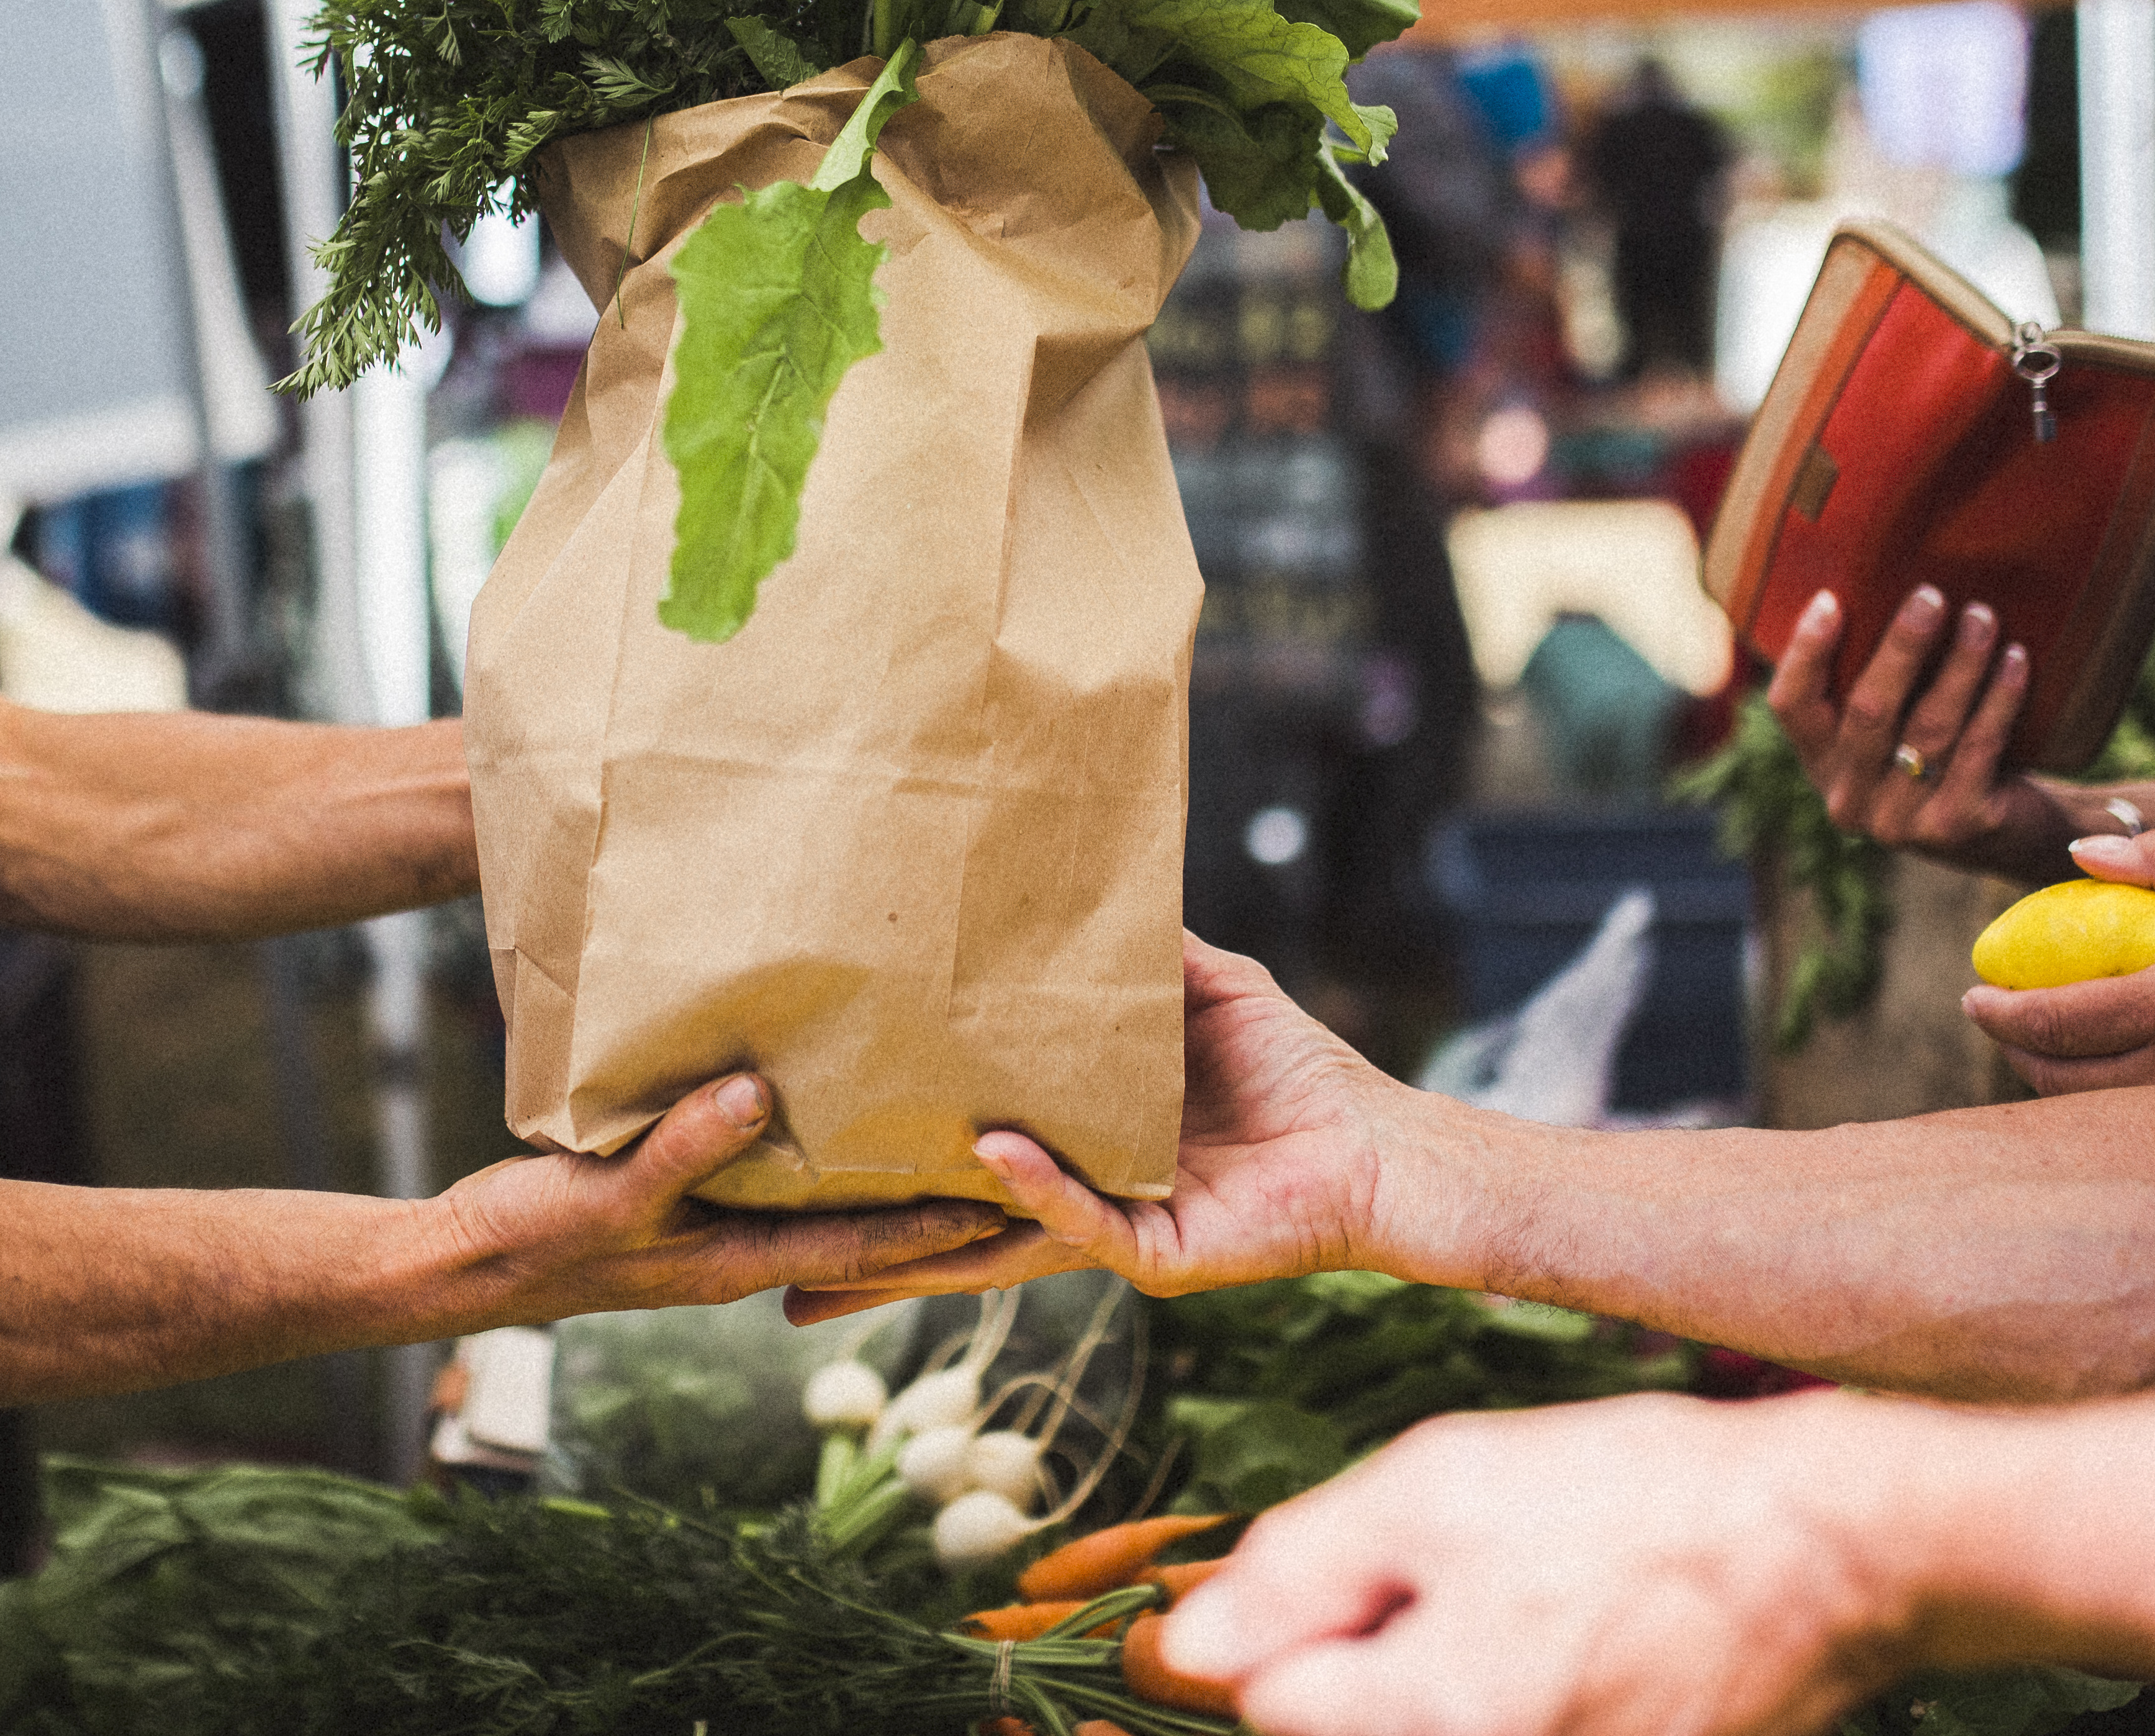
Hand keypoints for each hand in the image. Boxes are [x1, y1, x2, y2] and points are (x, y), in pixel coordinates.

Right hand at [437, 1074, 1004, 1326]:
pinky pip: (763, 1180)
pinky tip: (808, 1109)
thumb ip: (685, 1150)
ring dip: (869, 1181)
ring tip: (927, 1132)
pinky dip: (802, 1153)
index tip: (1008, 1205)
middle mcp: (736, 1252)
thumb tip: (761, 1097)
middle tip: (999, 1170)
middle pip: (853, 1237)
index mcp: (736, 1263)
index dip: (933, 1232)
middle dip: (925, 1212)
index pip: (860, 1252)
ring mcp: (707, 1230)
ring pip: (812, 1207)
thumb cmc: (540, 1238)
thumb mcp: (615, 1196)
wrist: (467, 1260)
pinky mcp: (678, 1202)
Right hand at [789, 934, 1469, 1322]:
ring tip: (840, 1226)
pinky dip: (1039, 1189)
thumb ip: (1133, 954)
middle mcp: (1076, 1201)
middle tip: (777, 1271)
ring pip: (994, 1253)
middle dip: (866, 1260)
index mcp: (1071, 1147)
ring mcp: (1112, 1234)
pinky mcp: (1159, 1252)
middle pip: (951, 1236)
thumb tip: (1068, 883)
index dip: (892, 1170)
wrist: (1377, 1141)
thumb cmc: (1293, 1070)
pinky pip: (1085, 1223)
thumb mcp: (1199, 988)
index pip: (962, 1165)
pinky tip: (996, 1154)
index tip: (812, 1155)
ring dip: (920, 1246)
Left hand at [1163, 1395, 1905, 1735]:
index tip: (1337, 1579)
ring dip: (1424, 1675)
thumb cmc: (1633, 1501)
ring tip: (1515, 1605)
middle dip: (1358, 1661)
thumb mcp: (1439, 1486)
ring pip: (1419, 1725)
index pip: (1266, 1701)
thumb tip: (1187, 1647)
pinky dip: (1491, 1694)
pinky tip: (1557, 1636)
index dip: (1282, 1624)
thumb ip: (1299, 1568)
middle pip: (1342, 1727)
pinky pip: (1492, 1726)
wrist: (1814, 1550)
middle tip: (1447, 1583)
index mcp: (1431, 1719)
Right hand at [1766, 586, 2065, 882]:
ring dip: (1961, 664)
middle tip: (1930, 596)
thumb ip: (1873, 681)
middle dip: (1901, 647)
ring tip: (1983, 618)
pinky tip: (2015, 661)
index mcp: (1821, 764)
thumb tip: (1873, 584)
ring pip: (1929, 727)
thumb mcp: (1894, 727)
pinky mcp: (1956, 827)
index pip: (1790, 705)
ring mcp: (1900, 821)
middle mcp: (1848, 799)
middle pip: (1867, 711)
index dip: (1805, 652)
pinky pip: (1977, 749)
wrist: (2009, 833)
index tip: (1830, 599)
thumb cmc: (1942, 756)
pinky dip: (1999, 700)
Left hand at [1966, 830, 2154, 1094]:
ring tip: (2041, 1043)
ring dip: (2058, 1081)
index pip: (2060, 1023)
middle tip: (1997, 1020)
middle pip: (2066, 1081)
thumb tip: (2084, 852)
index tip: (1973, 997)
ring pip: (2102, 1113)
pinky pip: (2146, 1121)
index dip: (2002, 1015)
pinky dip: (2108, 1100)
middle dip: (2018, 1054)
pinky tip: (2107, 1068)